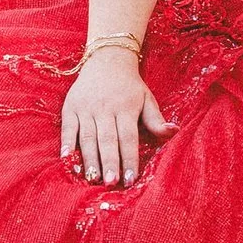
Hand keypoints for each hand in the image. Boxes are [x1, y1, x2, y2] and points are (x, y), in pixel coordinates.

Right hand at [60, 50, 171, 186]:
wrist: (107, 59)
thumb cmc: (130, 86)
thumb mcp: (147, 99)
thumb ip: (156, 120)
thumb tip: (175, 131)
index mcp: (126, 108)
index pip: (128, 138)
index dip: (129, 159)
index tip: (130, 179)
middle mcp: (105, 109)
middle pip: (107, 140)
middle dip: (109, 162)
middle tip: (110, 183)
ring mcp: (86, 108)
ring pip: (87, 137)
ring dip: (89, 159)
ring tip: (93, 178)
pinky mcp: (70, 107)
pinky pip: (68, 128)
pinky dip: (67, 144)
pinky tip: (67, 159)